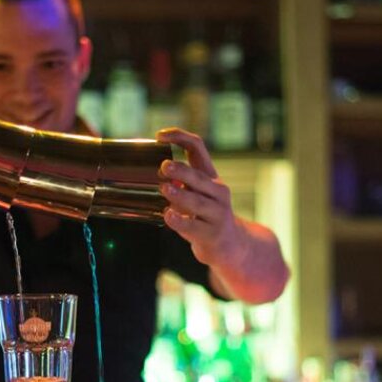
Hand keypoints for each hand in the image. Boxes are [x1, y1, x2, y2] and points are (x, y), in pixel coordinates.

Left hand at [156, 128, 244, 270]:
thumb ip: (178, 183)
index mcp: (210, 176)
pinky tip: (169, 216)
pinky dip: (180, 221)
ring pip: (198, 202)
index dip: (179, 137)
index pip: (197, 147)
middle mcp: (217, 192)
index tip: (159, 136)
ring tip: (165, 189)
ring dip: (180, 195)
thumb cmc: (205, 216)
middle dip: (181, 171)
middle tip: (164, 166)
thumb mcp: (196, 194)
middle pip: (199, 177)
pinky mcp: (211, 234)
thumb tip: (150, 171)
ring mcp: (217, 213)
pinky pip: (193, 226)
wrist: (230, 245)